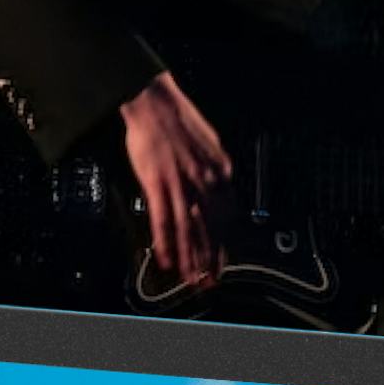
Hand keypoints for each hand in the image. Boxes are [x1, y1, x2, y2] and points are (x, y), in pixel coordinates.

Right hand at [119, 71, 232, 286]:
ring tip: (192, 279)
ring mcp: (180, 183)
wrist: (156, 102)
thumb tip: (223, 186)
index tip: (224, 260)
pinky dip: (166, 243)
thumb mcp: (210, 144)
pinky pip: (163, 220)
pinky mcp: (157, 183)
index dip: (225, 241)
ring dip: (191, 258)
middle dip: (211, 258)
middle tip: (211, 281)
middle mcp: (204, 180)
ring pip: (189, 229)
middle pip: (211, 227)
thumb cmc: (178, 120)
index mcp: (220, 170)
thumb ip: (216, 170)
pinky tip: (166, 260)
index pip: (227, 215)